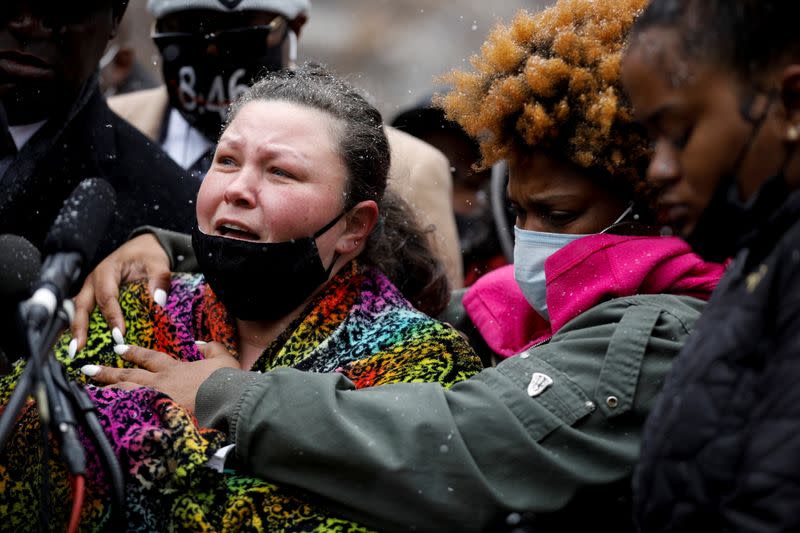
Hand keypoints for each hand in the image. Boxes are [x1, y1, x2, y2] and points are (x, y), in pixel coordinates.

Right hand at [71, 233, 170, 351]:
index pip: (107, 297)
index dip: (112, 317)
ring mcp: (91, 289)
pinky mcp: (93, 296)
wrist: (142, 247)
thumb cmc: (148, 255)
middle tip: (79, 349)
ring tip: (75, 351)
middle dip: (80, 327)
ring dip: (75, 329)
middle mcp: (94, 281)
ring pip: (78, 310)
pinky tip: (81, 343)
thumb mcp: (158, 263)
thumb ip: (160, 279)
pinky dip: (80, 326)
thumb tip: (159, 301)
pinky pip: (83, 312)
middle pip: (82, 305)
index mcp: (107, 271)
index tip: (118, 335)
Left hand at [80, 342, 238, 412]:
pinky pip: (130, 415)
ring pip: (124, 395)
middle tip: (88, 370)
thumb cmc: (225, 381)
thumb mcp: (223, 358)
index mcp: (174, 368)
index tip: (118, 349)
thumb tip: (201, 344)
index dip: (133, 352)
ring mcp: (155, 402)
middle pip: (128, 376)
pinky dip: (116, 414)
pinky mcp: (156, 420)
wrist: (225, 402)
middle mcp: (160, 383)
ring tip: (90, 392)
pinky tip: (104, 416)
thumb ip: (211, 348)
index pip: (148, 357)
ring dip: (106, 392)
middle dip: (107, 372)